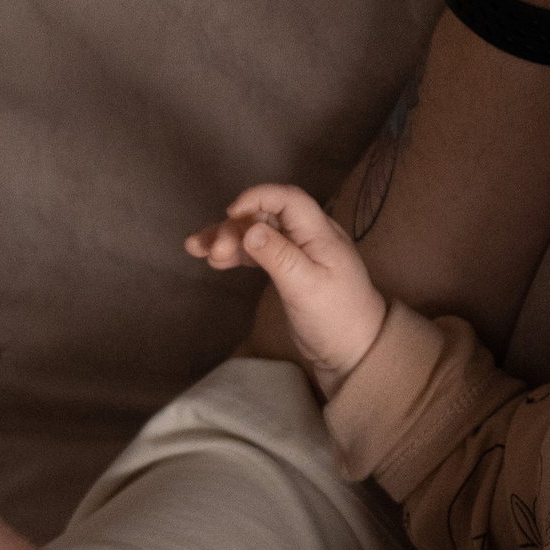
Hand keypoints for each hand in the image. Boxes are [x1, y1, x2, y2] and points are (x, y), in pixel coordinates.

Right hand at [186, 183, 388, 395]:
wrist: (353, 351)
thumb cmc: (336, 318)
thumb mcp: (306, 287)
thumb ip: (278, 256)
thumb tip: (248, 228)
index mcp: (320, 233)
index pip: (288, 199)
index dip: (257, 198)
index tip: (230, 212)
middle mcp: (308, 236)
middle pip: (265, 215)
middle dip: (235, 227)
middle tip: (214, 252)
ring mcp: (297, 252)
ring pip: (257, 233)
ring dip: (228, 238)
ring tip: (197, 249)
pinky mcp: (287, 270)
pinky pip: (258, 252)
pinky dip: (236, 254)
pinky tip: (213, 260)